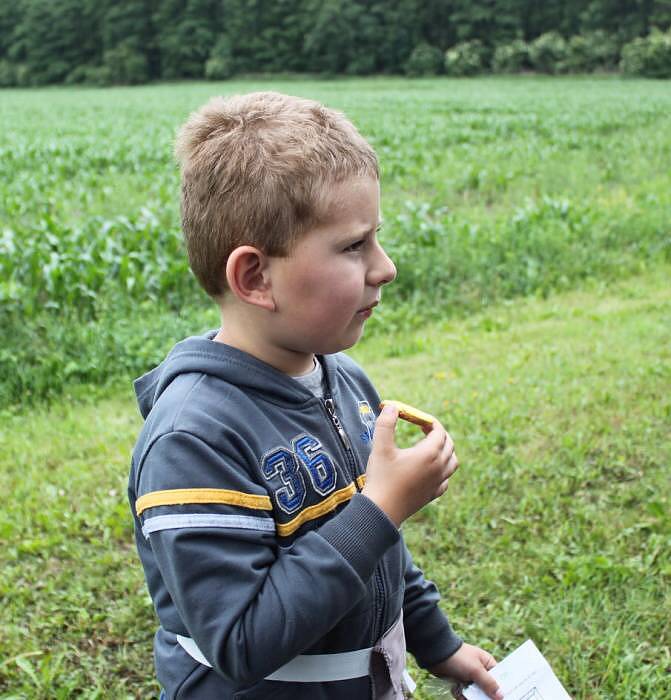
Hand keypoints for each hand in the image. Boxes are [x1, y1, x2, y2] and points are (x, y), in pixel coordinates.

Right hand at [361, 403, 458, 525]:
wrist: (382, 511)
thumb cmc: (381, 478)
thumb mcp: (380, 447)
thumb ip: (386, 424)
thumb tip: (392, 407)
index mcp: (429, 453)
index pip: (439, 431)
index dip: (429, 422)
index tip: (417, 419)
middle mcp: (439, 467)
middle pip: (449, 444)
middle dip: (438, 433)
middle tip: (423, 428)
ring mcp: (438, 482)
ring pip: (452, 462)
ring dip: (445, 451)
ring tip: (431, 446)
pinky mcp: (433, 494)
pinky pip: (446, 479)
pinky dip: (443, 470)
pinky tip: (431, 470)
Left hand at [429, 644, 501, 699]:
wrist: (436, 653)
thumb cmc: (459, 658)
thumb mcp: (476, 670)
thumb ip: (489, 683)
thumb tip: (501, 696)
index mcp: (487, 663)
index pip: (499, 678)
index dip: (501, 689)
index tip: (502, 698)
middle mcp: (479, 670)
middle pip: (487, 689)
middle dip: (483, 696)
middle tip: (479, 697)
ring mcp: (469, 677)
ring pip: (475, 694)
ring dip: (471, 697)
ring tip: (464, 693)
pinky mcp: (459, 682)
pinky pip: (464, 694)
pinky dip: (461, 695)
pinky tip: (456, 691)